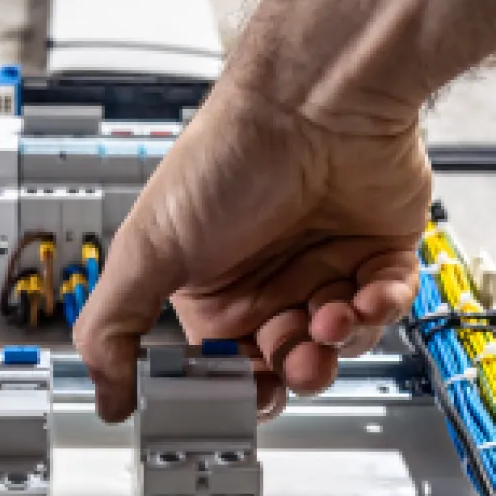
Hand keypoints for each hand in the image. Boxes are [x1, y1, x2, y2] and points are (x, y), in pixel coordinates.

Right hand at [72, 81, 431, 421]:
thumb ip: (115, 327)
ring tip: (330, 315)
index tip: (247, 393)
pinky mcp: (380, 253)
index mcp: (212, 289)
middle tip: (296, 359)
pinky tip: (367, 295)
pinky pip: (389, 306)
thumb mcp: (146, 249)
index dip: (240, 387)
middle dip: (296, 369)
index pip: (228, 367)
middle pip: (290, 364)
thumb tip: (106, 397)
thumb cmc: (230, 154)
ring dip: (339, 340)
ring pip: (343, 343)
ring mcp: (327, 267)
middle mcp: (270, 280)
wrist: (313, 98)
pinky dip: (381, 310)